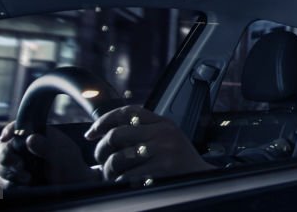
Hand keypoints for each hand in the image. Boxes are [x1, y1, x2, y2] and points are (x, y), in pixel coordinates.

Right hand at [0, 121, 95, 187]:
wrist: (72, 187)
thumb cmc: (70, 166)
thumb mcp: (64, 155)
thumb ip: (47, 146)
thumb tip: (30, 138)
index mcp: (37, 135)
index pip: (17, 127)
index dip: (8, 130)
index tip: (6, 138)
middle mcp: (24, 148)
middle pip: (2, 147)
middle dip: (6, 156)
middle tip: (20, 165)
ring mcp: (18, 164)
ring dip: (9, 172)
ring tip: (28, 178)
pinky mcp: (14, 179)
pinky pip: (2, 181)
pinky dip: (10, 184)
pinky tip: (24, 187)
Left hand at [84, 106, 214, 183]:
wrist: (204, 179)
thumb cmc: (181, 162)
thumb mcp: (168, 138)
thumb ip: (145, 131)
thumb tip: (106, 136)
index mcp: (162, 123)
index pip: (127, 112)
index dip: (104, 121)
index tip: (92, 133)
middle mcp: (162, 133)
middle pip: (117, 135)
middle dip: (101, 149)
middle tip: (100, 160)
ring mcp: (163, 151)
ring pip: (118, 158)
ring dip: (108, 170)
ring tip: (110, 176)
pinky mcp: (162, 169)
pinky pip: (128, 176)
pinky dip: (120, 182)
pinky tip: (123, 183)